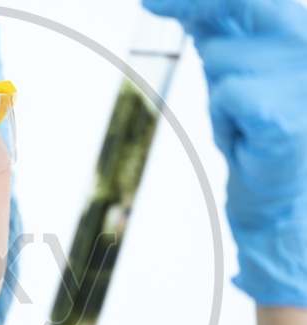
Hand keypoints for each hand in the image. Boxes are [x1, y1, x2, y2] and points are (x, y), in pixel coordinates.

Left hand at [143, 0, 306, 305]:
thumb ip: (215, 30)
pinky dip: (223, 117)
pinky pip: (227, 95)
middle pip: (240, 1)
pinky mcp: (287, 113)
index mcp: (291, 30)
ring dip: (217, 90)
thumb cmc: (257, 128)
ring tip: (239, 115)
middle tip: (149, 2)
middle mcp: (304, 43)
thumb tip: (169, 1)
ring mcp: (302, 76)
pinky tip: (244, 134)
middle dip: (192, 4)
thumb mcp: (232, 69)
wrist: (282, 189)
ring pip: (219, 58)